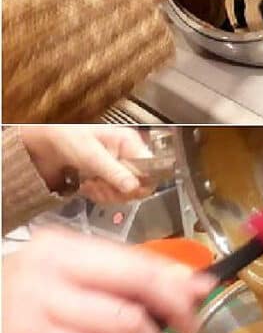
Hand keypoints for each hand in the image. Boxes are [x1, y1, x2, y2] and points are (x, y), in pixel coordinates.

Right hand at [2, 230, 214, 332]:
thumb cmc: (18, 303)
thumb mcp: (64, 279)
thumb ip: (120, 277)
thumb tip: (188, 283)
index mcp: (65, 247)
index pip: (136, 259)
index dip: (176, 279)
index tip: (202, 293)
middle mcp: (52, 270)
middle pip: (136, 285)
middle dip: (173, 308)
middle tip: (186, 328)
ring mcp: (39, 309)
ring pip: (123, 325)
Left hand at [18, 125, 153, 202]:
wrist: (43, 144)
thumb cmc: (66, 137)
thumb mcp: (92, 155)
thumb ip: (114, 171)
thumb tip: (134, 186)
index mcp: (129, 143)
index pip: (150, 166)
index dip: (141, 181)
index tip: (128, 189)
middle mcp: (125, 156)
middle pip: (138, 184)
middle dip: (117, 189)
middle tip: (102, 184)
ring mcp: (114, 170)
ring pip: (123, 193)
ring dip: (104, 192)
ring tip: (91, 183)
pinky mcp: (103, 180)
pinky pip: (109, 196)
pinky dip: (96, 195)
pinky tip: (87, 186)